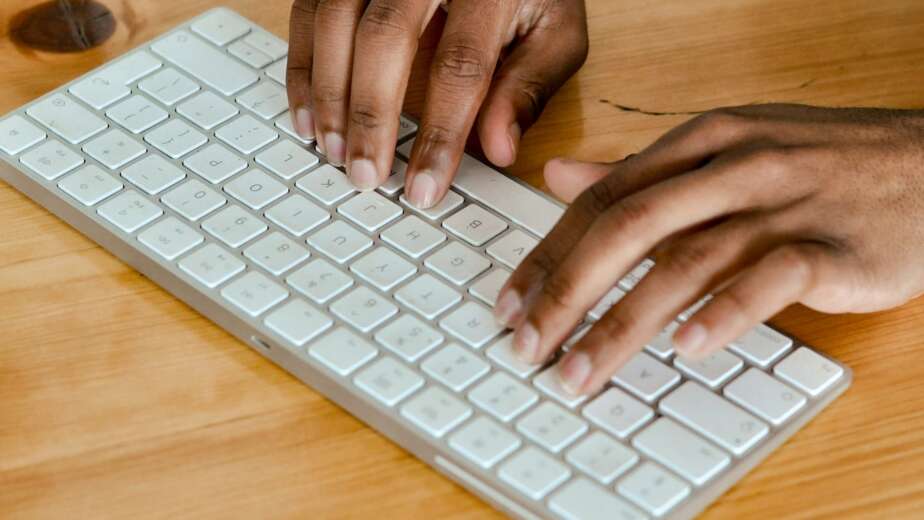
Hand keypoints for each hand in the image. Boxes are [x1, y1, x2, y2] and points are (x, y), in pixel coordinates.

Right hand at [286, 0, 587, 206]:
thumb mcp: (553, 30)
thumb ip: (529, 85)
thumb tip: (500, 149)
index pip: (461, 65)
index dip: (440, 132)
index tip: (425, 186)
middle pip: (385, 38)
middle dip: (371, 115)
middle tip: (365, 176)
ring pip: (335, 19)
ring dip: (327, 92)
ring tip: (332, 151)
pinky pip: (308, 9)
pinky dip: (301, 65)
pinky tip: (307, 114)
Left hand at [495, 104, 923, 394]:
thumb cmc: (817, 164)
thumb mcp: (723, 150)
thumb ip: (639, 170)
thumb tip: (560, 176)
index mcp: (699, 142)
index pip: (603, 199)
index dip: (548, 253)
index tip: (511, 302)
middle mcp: (732, 166)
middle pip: (628, 228)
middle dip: (567, 291)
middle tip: (528, 345)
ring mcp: (783, 203)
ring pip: (687, 263)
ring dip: (624, 322)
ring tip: (582, 369)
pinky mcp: (832, 246)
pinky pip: (770, 280)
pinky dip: (724, 314)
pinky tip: (684, 348)